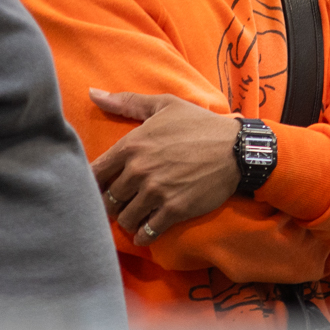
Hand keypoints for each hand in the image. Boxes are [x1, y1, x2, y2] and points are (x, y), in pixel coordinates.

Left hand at [89, 89, 242, 244]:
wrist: (237, 149)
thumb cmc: (199, 124)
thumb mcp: (164, 105)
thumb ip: (127, 102)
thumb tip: (92, 93)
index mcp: (131, 145)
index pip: (95, 173)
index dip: (96, 182)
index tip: (105, 185)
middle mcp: (139, 170)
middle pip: (108, 199)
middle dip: (111, 204)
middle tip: (120, 204)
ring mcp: (156, 192)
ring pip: (125, 218)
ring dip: (127, 220)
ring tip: (133, 217)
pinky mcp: (174, 210)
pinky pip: (147, 232)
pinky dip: (143, 236)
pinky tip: (145, 233)